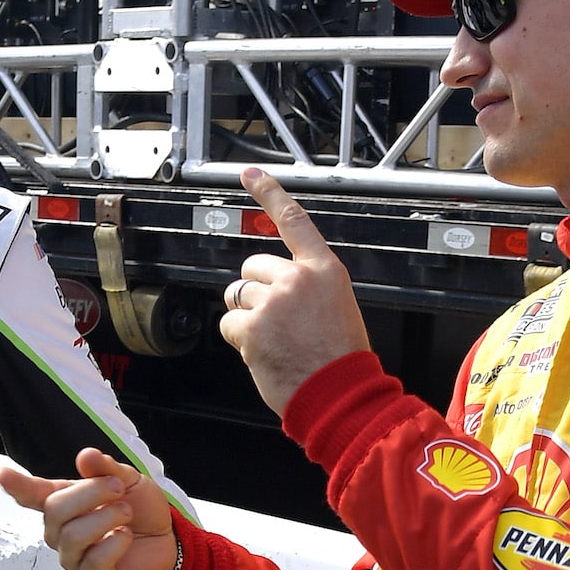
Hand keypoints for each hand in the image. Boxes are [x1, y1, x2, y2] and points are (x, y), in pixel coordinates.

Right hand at [0, 447, 177, 569]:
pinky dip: (114, 545)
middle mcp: (61, 532)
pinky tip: (126, 537)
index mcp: (65, 502)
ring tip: (126, 514)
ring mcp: (73, 558)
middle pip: (55, 510)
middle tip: (119, 489)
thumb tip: (85, 456)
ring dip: (106, 518)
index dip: (16, 485)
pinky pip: (92, 563)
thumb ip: (107, 469)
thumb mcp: (129, 480)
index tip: (1, 473)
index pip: (32, 495)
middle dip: (91, 493)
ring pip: (72, 536)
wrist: (167, 541)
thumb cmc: (140, 510)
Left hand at [219, 167, 371, 414]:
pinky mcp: (252, 327)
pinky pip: (229, 323)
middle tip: (278, 321)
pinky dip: (239, 339)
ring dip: (248, 317)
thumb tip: (276, 286)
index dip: (269, 194)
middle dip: (256, 292)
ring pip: (237, 296)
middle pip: (252, 268)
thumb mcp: (337, 306)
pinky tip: (264, 352)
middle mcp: (297, 278)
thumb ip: (307, 287)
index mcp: (324, 270)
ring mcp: (272, 302)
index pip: (293, 222)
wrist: (340, 395)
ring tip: (276, 340)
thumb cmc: (341, 359)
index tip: (250, 175)